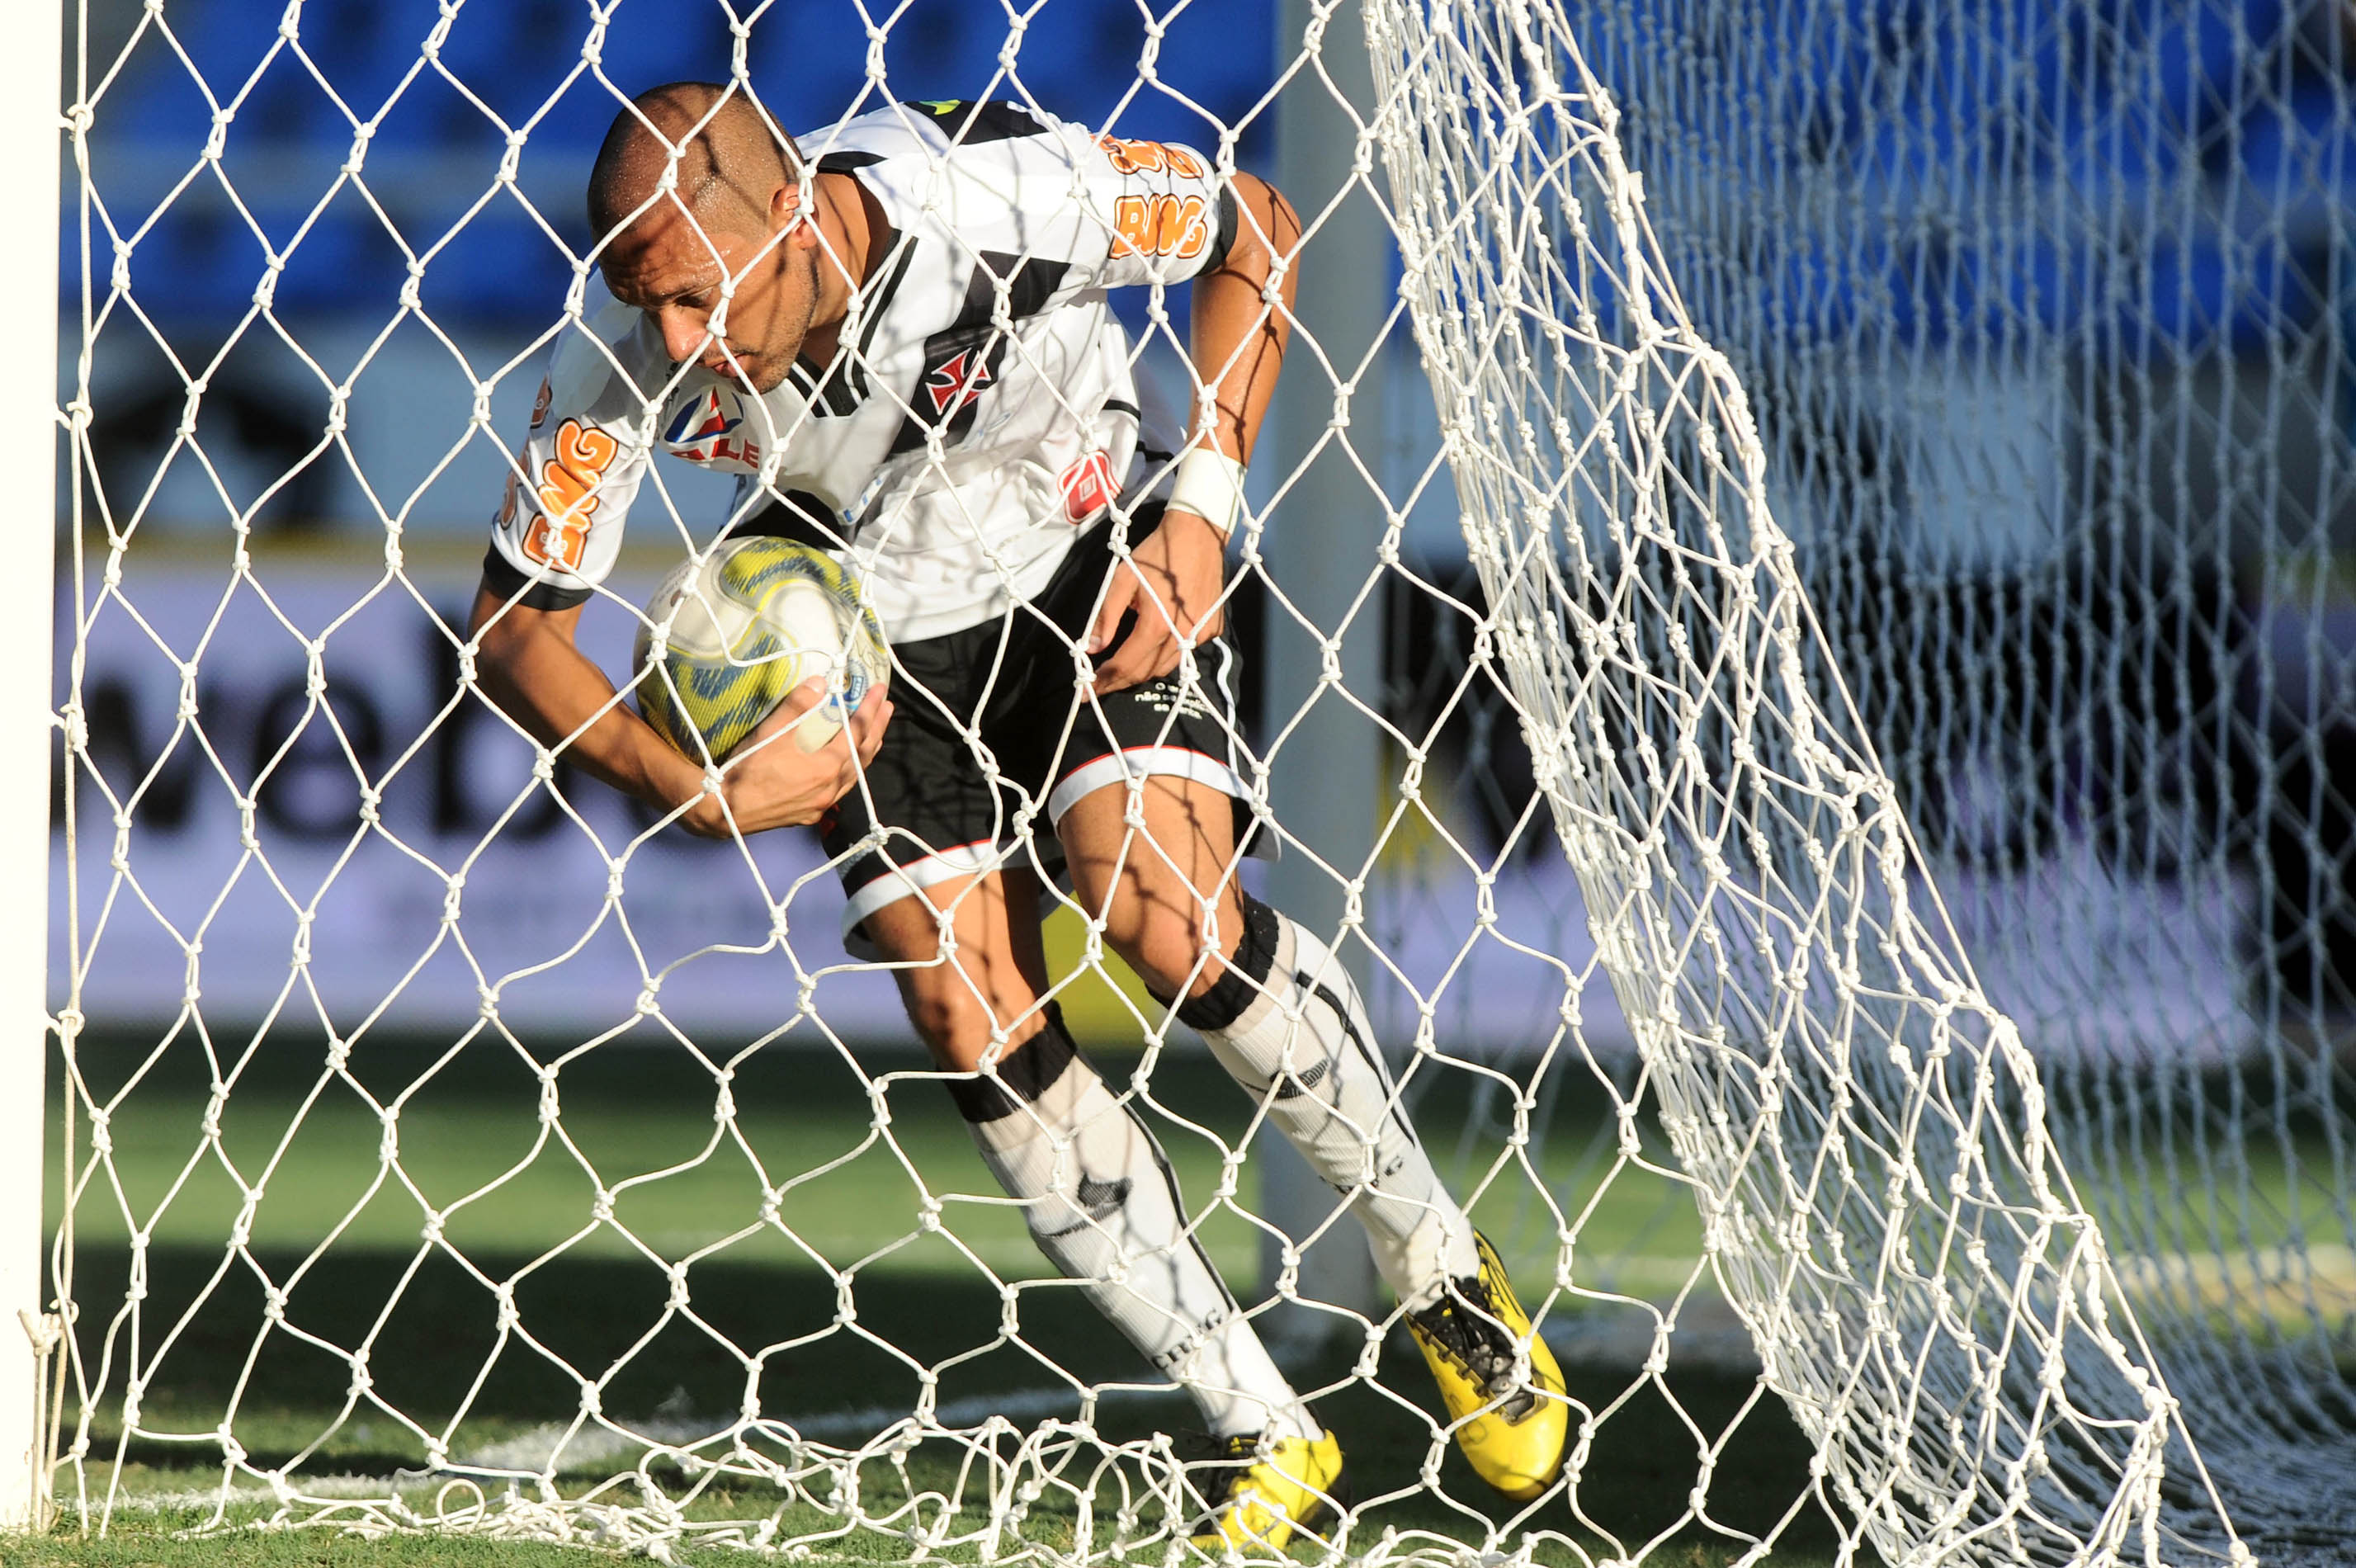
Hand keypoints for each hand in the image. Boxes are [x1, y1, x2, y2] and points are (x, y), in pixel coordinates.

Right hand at [684, 680, 890, 837]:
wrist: (725, 811)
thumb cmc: (747, 770)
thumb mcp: (771, 732)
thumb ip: (798, 706)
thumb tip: (821, 682)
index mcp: (825, 767)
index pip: (857, 732)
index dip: (870, 709)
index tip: (879, 691)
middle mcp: (830, 788)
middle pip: (863, 755)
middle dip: (877, 728)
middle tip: (886, 707)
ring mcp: (822, 804)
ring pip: (854, 774)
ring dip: (865, 750)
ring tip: (873, 732)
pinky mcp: (810, 813)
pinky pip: (841, 787)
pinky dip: (850, 769)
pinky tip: (846, 763)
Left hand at [1088, 509, 1226, 692]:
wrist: (1198, 534)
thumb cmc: (1156, 554)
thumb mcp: (1122, 579)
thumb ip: (1106, 616)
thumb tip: (1092, 648)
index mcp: (1156, 625)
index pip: (1124, 666)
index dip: (1103, 681)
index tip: (1084, 693)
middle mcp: (1181, 637)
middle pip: (1145, 673)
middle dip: (1119, 681)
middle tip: (1099, 683)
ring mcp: (1200, 635)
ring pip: (1166, 667)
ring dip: (1142, 670)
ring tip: (1122, 667)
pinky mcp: (1213, 629)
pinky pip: (1184, 652)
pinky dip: (1166, 655)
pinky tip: (1155, 643)